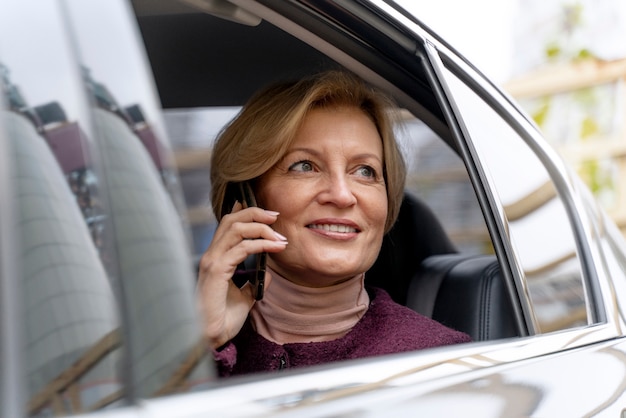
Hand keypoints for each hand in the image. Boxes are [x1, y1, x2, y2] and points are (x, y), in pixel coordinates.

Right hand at [197, 201, 287, 348]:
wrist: (212, 338)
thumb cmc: (224, 319)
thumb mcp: (244, 296)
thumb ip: (253, 281)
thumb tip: (267, 271)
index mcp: (216, 258)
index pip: (228, 225)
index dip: (245, 212)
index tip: (267, 213)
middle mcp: (211, 255)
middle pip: (231, 220)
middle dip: (255, 213)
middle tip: (275, 216)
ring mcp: (212, 261)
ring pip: (236, 229)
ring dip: (261, 228)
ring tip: (279, 236)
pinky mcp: (217, 270)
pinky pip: (242, 248)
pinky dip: (261, 244)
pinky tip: (275, 248)